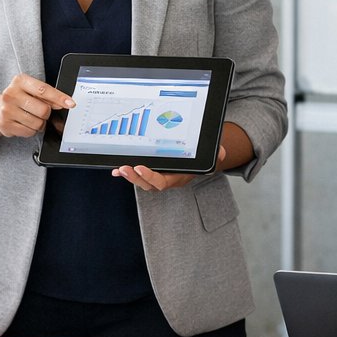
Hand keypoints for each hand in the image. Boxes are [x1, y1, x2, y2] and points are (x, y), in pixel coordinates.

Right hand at [0, 74, 74, 138]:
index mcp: (20, 81)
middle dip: (47, 113)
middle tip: (41, 112)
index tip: (71, 104)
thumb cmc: (20, 98)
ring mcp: (7, 110)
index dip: (59, 98)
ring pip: (38, 123)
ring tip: (31, 118)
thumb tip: (64, 103)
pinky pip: (29, 132)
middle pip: (43, 109)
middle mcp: (11, 94)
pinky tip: (25, 123)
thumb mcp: (32, 91)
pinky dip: (31, 130)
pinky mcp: (6, 124)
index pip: (44, 90)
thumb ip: (48, 96)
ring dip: (40, 123)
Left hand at [112, 145, 226, 191]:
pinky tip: (116, 169)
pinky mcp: (152, 171)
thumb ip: (217, 154)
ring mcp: (158, 176)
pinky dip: (127, 172)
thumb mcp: (214, 156)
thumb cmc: (205, 159)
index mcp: (178, 178)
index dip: (150, 177)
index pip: (162, 182)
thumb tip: (220, 153)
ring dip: (129, 175)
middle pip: (148, 184)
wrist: (202, 160)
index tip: (140, 168)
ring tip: (119, 168)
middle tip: (124, 167)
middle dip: (135, 177)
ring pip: (141, 180)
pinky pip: (138, 174)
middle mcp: (167, 180)